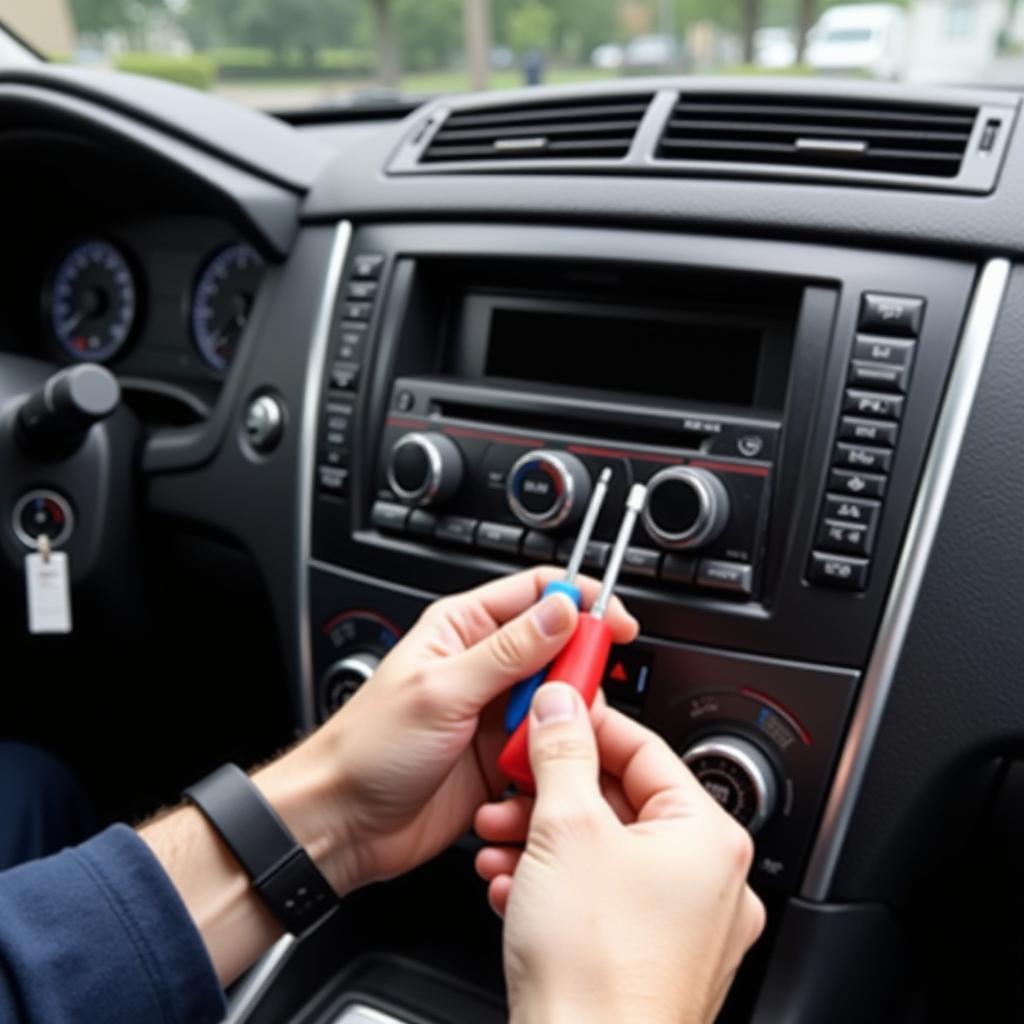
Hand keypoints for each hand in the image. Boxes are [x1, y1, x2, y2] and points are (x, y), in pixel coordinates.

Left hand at [262, 568, 637, 896]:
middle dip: (576, 672)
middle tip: (579, 699)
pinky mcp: (502, 756)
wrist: (344, 823)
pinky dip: (552, 758)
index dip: (581, 602)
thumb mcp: (442, 690)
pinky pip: (548, 747)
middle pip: (557, 649)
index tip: (614, 624)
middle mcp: (482, 665)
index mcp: (462, 629)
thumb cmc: (368, 749)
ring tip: (544, 743)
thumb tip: (563, 610)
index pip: (537, 594)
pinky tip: (534, 772)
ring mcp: (494, 712)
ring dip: (562, 722)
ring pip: (559, 702)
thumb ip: (509, 651)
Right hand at [474, 684, 764, 1023]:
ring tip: (499, 840)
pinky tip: (511, 886)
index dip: (592, 723)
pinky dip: (555, 884)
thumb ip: (563, 753)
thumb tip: (562, 706)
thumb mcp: (566, 828)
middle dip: (553, 792)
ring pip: (605, 855)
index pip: (647, 749)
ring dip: (543, 840)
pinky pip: (601, 901)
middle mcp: (709, 883)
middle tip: (515, 782)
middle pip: (622, 804)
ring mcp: (683, 929)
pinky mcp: (649, 963)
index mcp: (707, 838)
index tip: (554, 711)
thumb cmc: (596, 969)